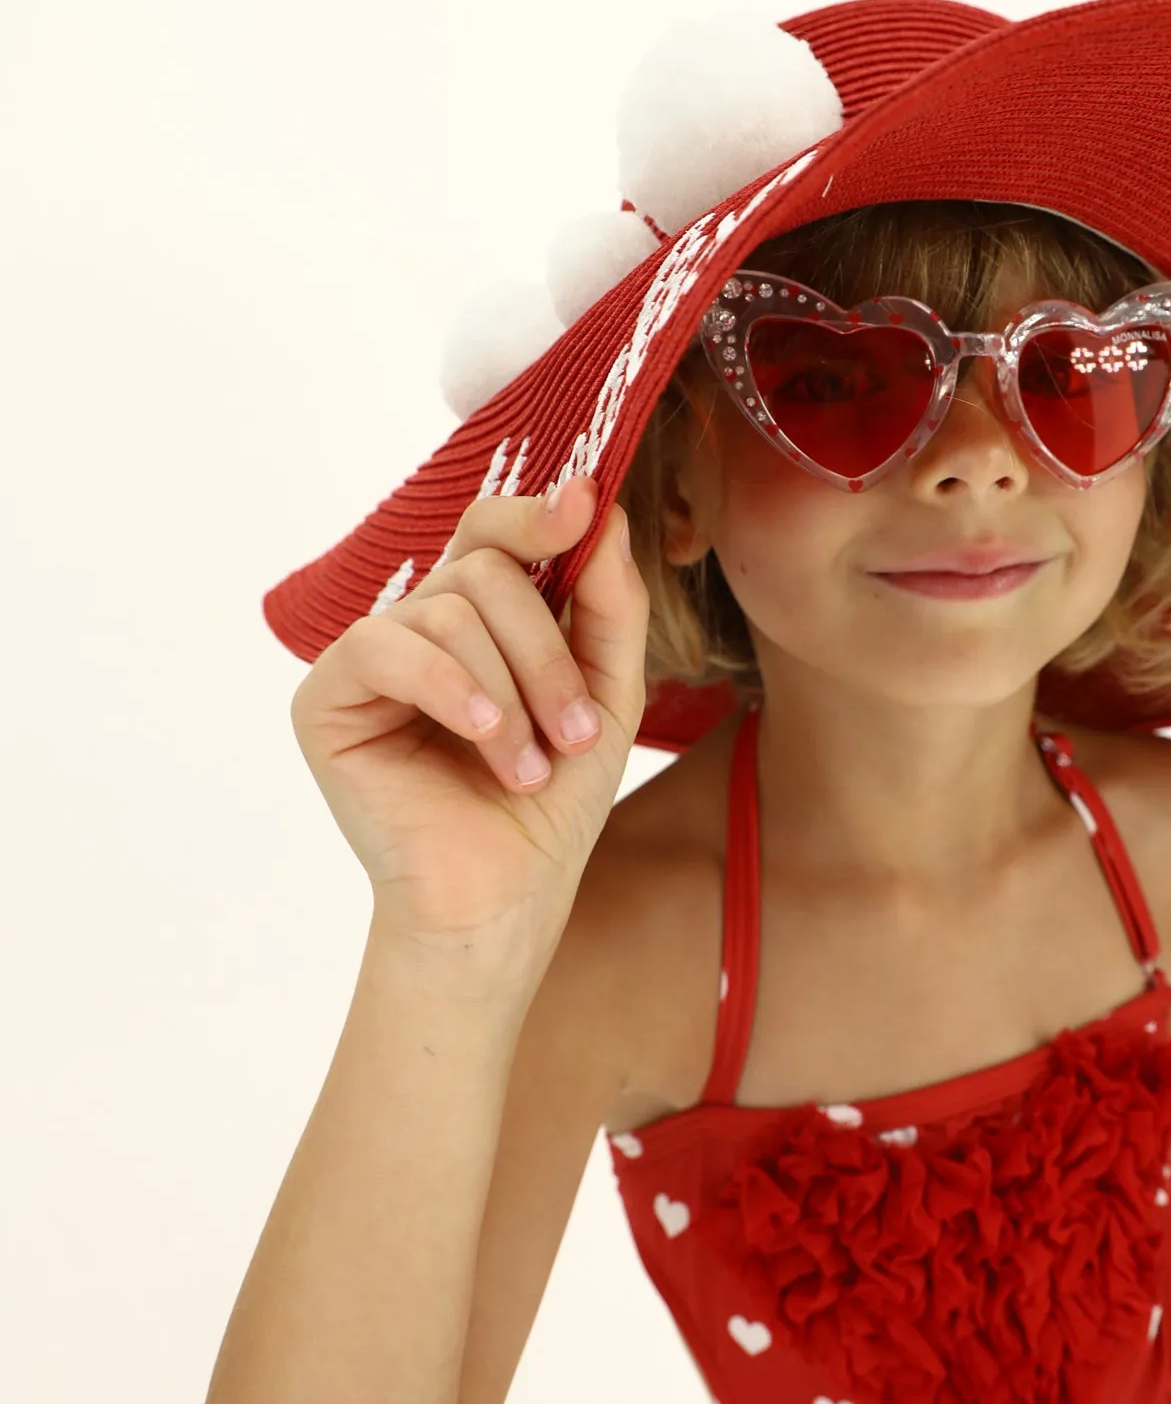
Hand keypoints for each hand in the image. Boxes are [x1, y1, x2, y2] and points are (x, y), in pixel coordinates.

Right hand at [289, 474, 648, 937]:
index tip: (583, 506)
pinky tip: (481, 738)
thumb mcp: (609, 694)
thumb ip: (610, 604)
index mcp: (480, 617)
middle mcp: (420, 625)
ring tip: (527, 767)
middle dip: (545, 652)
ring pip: (448, 610)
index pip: (495, 532)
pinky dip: (448, 689)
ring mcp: (370, 657)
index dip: (536, 514)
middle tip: (576, 734)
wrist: (505, 897)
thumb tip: (602, 510)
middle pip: (485, 570)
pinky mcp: (327, 698)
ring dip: (509, 693)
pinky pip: (385, 646)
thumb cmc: (552, 805)